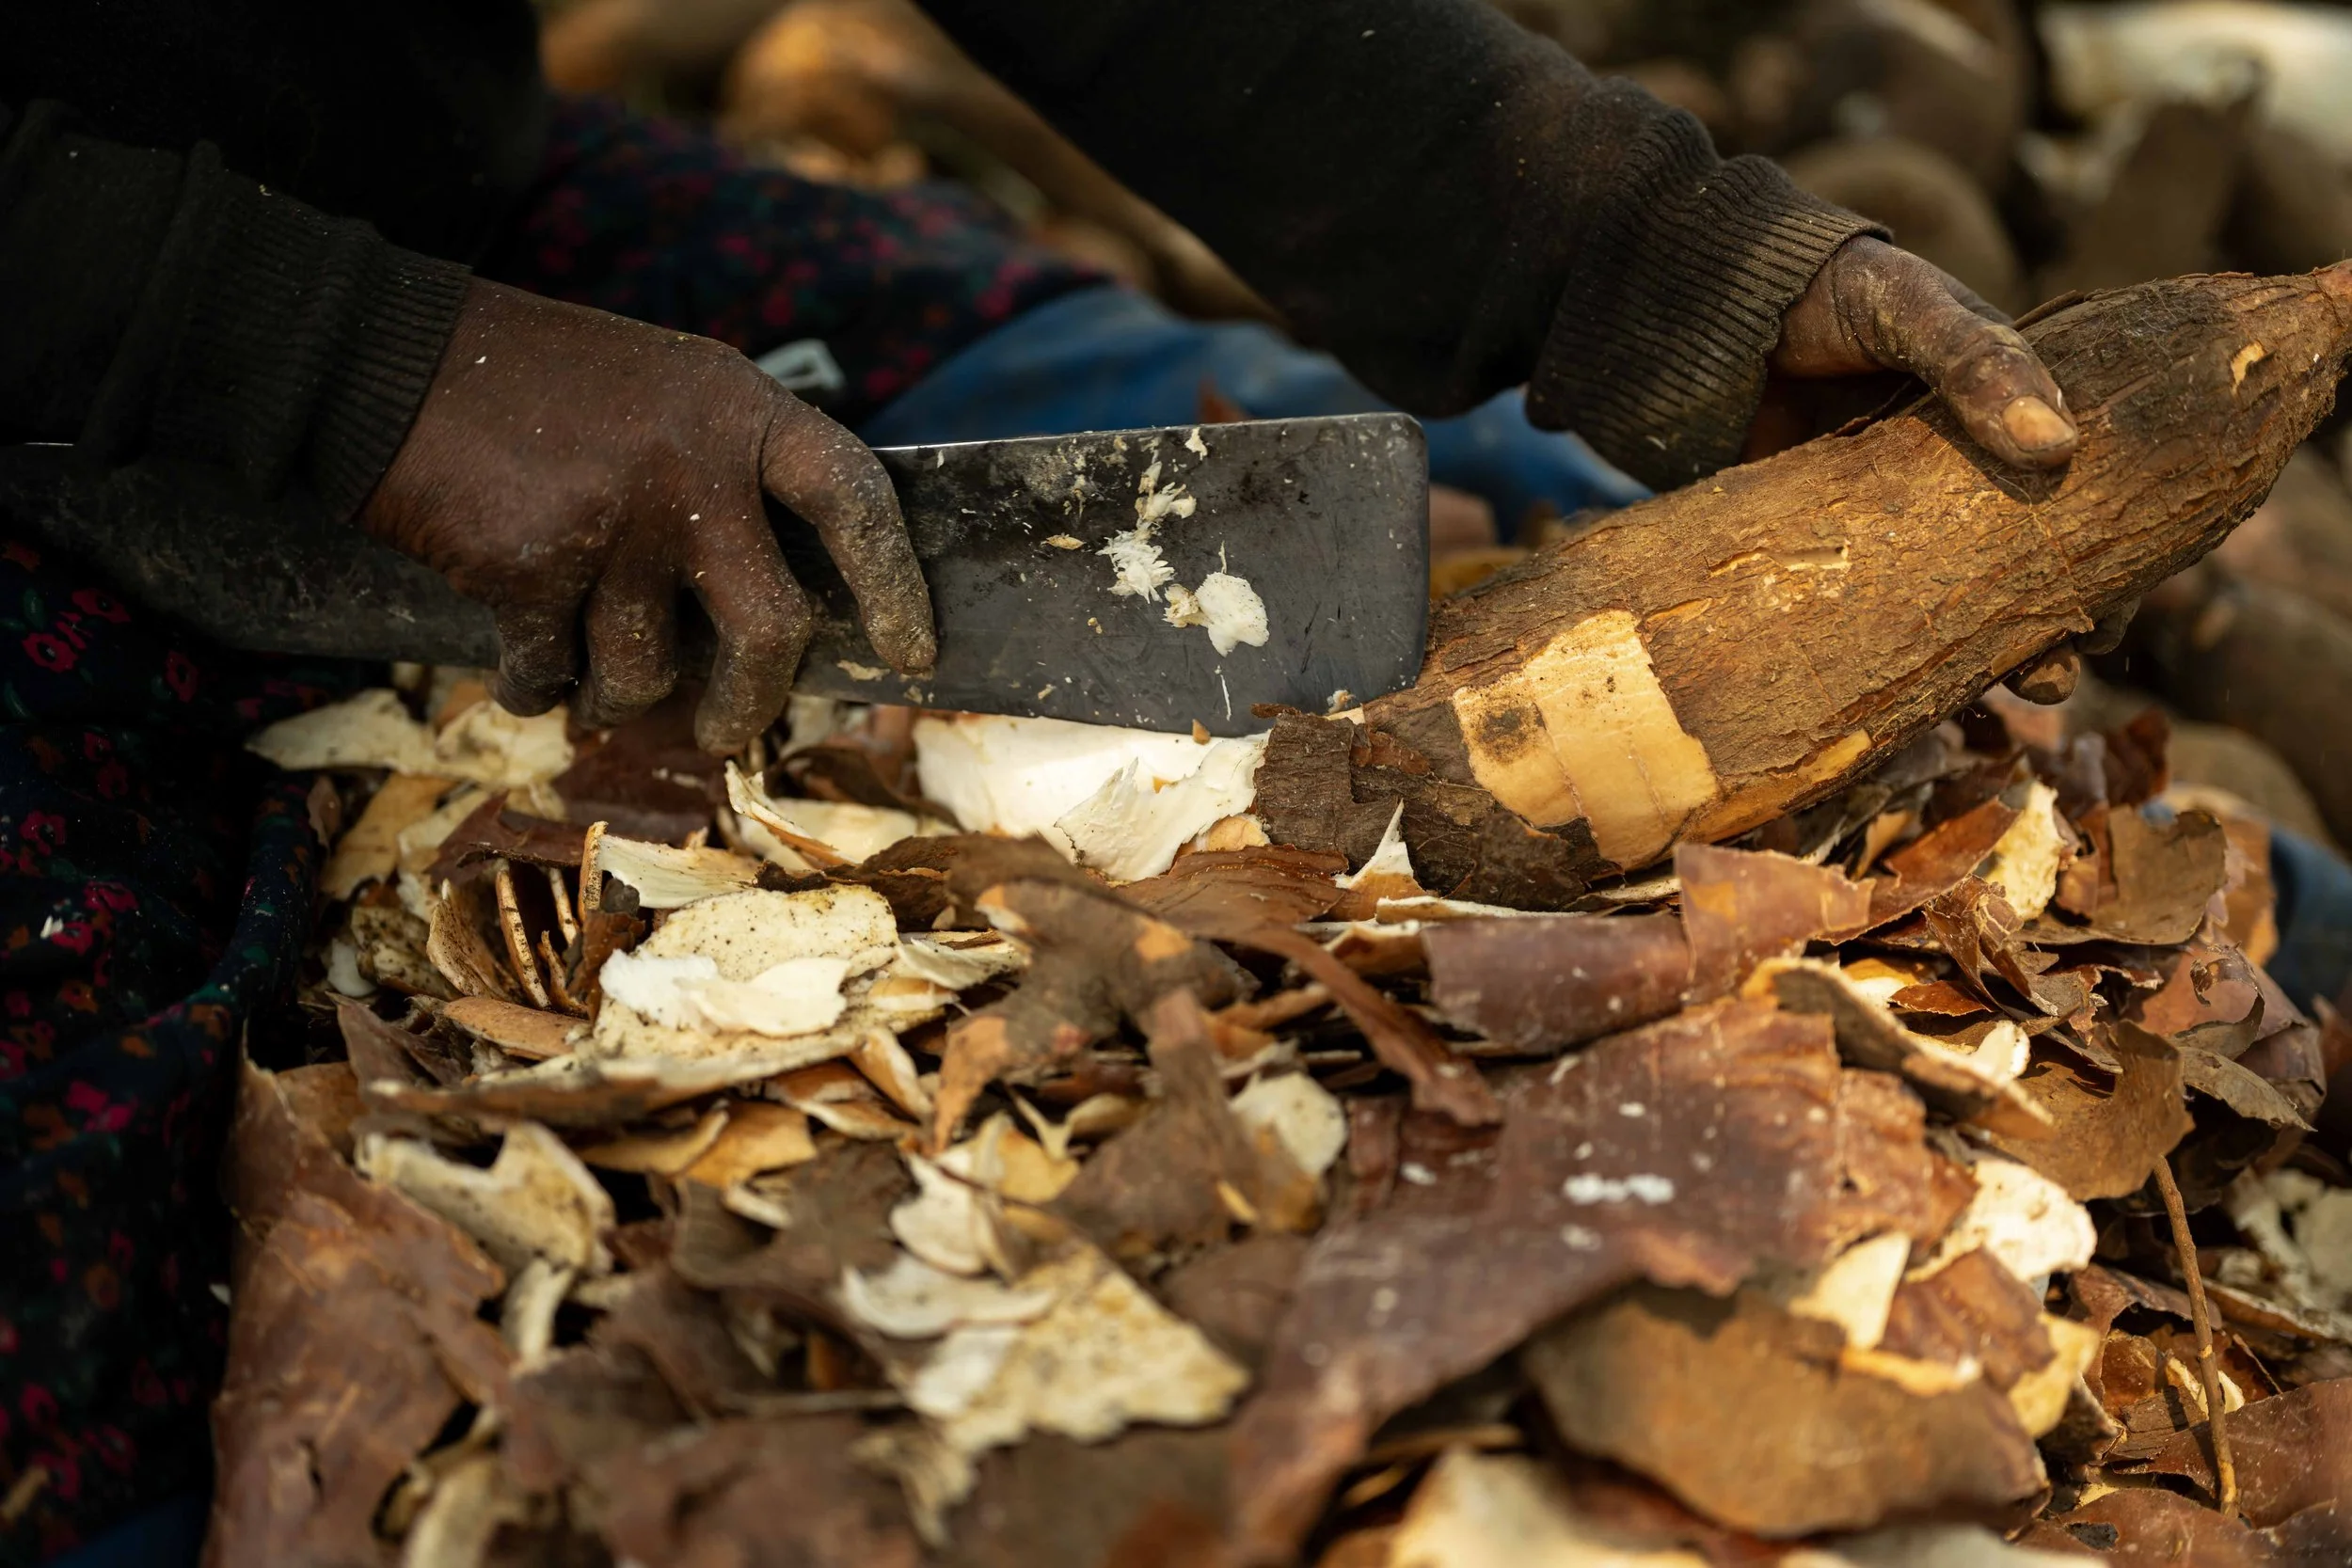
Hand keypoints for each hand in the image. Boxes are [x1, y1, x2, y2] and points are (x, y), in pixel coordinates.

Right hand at [361, 279, 933, 752]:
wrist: (387, 356)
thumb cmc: (538, 384)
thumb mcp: (668, 390)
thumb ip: (731, 471)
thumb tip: (784, 611)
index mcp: (739, 410)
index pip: (854, 499)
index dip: (894, 582)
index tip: (912, 652)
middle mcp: (692, 467)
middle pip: (771, 630)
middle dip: (751, 703)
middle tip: (728, 728)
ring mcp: (615, 520)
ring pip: (649, 674)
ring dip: (618, 698)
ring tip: (593, 678)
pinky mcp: (532, 568)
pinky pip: (554, 675)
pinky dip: (536, 688)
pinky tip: (523, 661)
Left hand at [1768, 237, 2107, 702]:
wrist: (1705, 303)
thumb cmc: (1830, 290)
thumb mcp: (1912, 310)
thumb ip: (1977, 362)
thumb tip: (2057, 446)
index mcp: (2001, 424)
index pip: (2076, 506)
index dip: (2105, 566)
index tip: (2112, 617)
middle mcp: (1952, 485)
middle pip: (2016, 576)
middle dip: (2042, 636)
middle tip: (2051, 682)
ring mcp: (1883, 525)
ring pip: (1942, 609)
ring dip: (1972, 660)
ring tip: (1994, 699)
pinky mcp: (1815, 548)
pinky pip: (1855, 615)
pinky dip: (1878, 657)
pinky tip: (1890, 694)